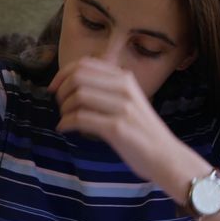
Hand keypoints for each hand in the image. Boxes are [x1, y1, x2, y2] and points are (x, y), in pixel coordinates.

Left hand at [47, 57, 173, 181]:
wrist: (165, 156)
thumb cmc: (141, 130)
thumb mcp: (128, 99)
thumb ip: (107, 88)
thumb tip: (72, 81)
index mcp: (125, 78)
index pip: (85, 64)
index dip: (63, 73)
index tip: (54, 87)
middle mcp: (124, 88)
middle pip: (78, 77)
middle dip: (61, 91)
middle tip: (60, 105)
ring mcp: (122, 107)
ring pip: (78, 96)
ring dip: (64, 108)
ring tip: (65, 118)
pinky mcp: (117, 128)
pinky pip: (81, 118)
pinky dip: (66, 123)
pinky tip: (64, 128)